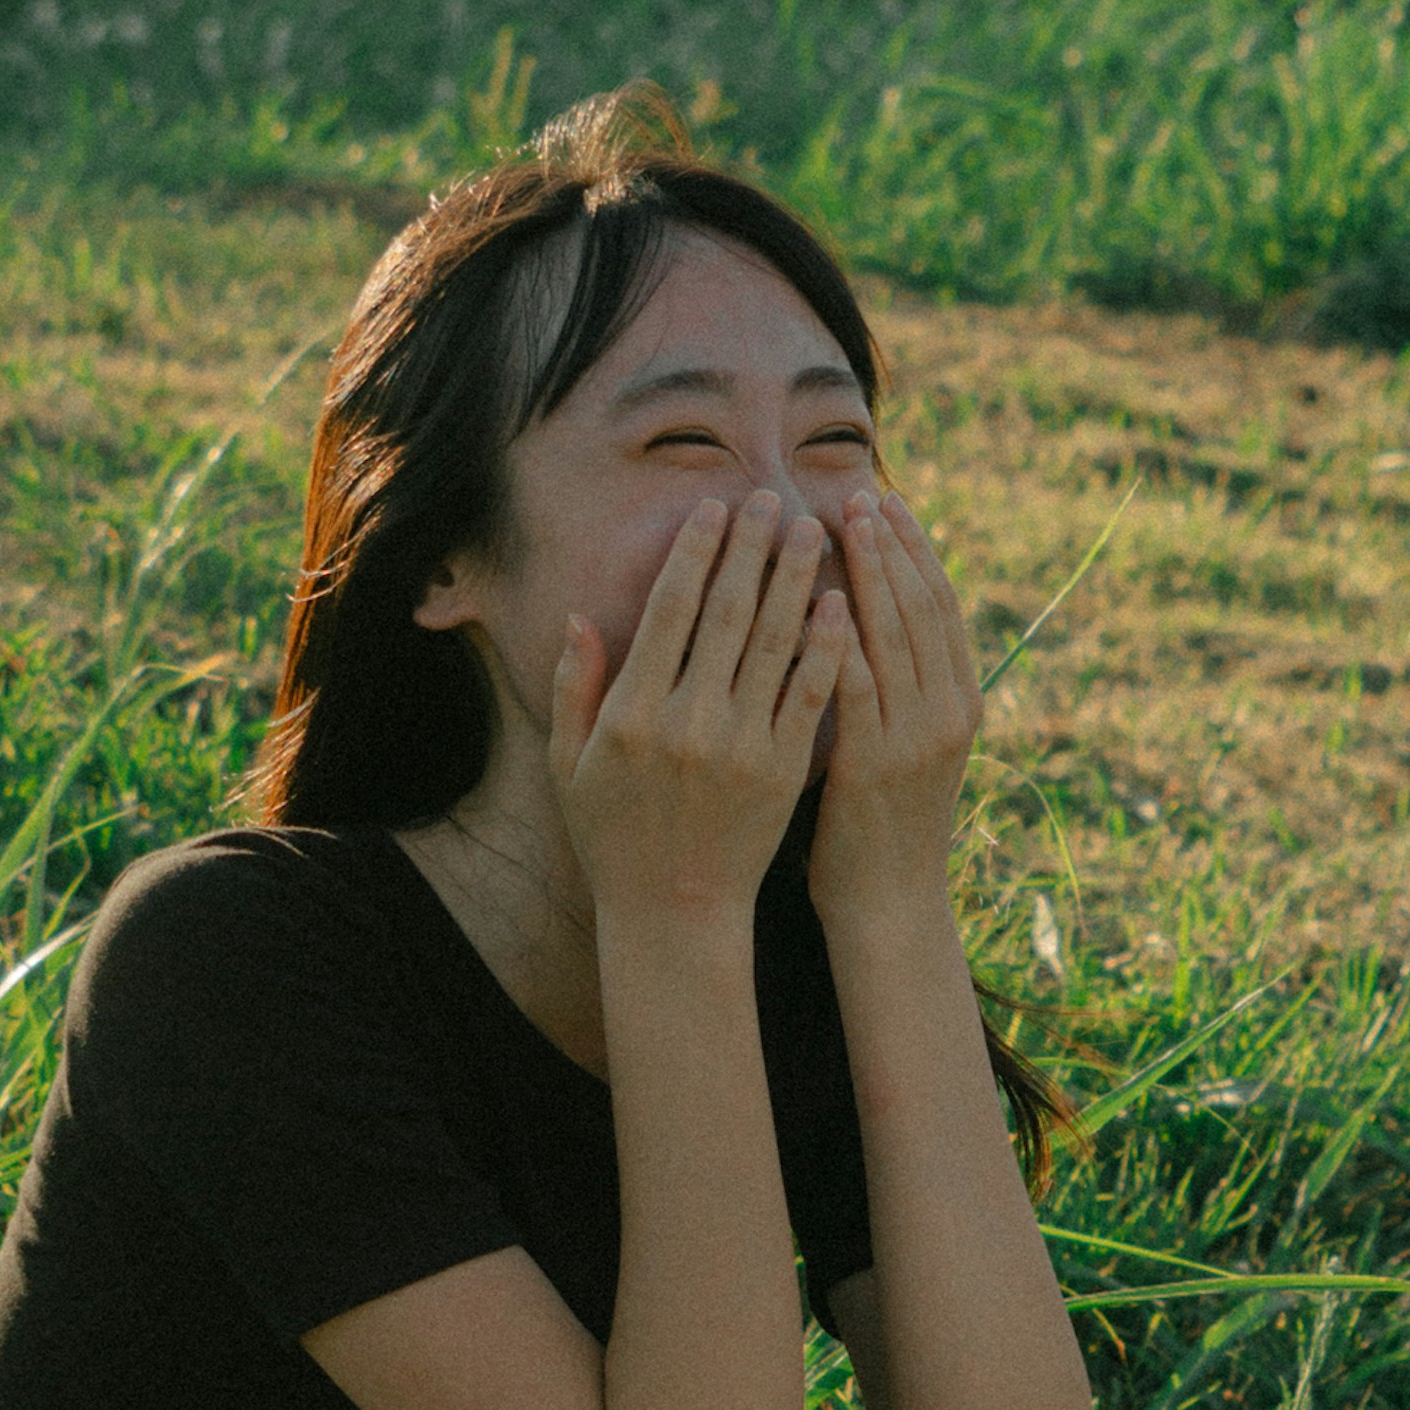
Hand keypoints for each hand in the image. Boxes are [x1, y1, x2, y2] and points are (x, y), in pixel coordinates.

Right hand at [550, 497, 850, 928]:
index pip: (670, 612)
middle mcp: (688, 722)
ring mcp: (741, 746)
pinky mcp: (783, 770)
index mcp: (633, 713)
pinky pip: (810, 695)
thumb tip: (577, 618)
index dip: (695, 554)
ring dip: (796, 580)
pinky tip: (840, 603)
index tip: (714, 508)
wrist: (673, 912)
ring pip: (775, 644)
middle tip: (772, 497)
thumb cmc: (613, 835)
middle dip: (752, 549)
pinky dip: (826, 645)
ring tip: (814, 530)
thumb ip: (573, 689)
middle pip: (727, 615)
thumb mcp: (569, 765)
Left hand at [803, 485, 983, 932]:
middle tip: (861, 491)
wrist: (889, 908)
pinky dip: (842, 637)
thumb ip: (895, 689)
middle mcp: (948, 713)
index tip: (886, 500)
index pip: (940, 606)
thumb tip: (866, 620)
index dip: (915, 550)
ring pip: (895, 634)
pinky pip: (859, 686)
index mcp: (959, 703)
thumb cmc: (880, 828)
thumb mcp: (904, 748)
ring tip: (841, 520)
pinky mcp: (876, 764)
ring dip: (868, 572)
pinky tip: (819, 596)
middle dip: (891, 545)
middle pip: (922, 607)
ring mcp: (917, 738)